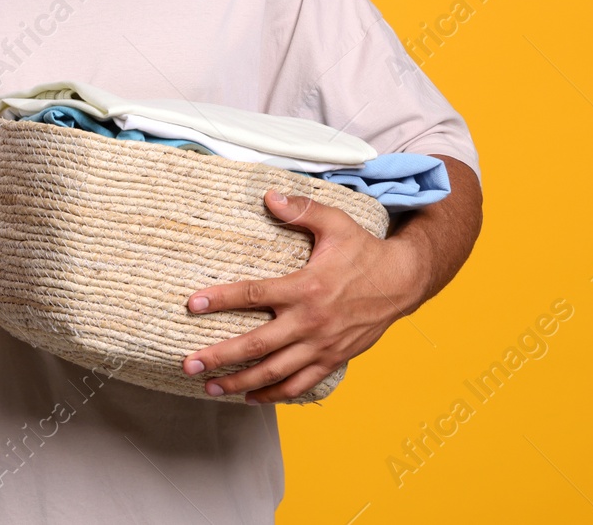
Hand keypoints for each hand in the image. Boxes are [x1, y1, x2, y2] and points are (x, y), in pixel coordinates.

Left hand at [181, 189, 428, 403]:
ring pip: (275, 372)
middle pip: (257, 344)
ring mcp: (322, 345)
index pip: (254, 294)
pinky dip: (275, 394)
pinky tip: (251, 397)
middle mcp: (310, 321)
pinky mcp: (333, 359)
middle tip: (189, 363)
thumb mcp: (336, 223)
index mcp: (305, 287)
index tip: (193, 304)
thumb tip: (269, 195)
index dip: (221, 299)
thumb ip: (302, 210)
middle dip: (220, 356)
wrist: (403, 281)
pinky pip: (300, 384)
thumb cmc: (365, 251)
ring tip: (211, 387)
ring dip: (241, 382)